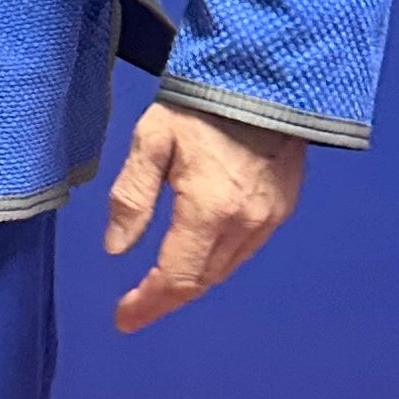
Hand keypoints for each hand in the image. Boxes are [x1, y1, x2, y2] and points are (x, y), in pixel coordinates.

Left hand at [103, 103, 304, 331]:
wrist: (262, 79)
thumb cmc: (198, 104)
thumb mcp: (151, 141)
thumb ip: (131, 197)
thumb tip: (115, 248)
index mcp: (208, 211)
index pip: (177, 277)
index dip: (148, 303)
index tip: (123, 319)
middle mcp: (244, 226)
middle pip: (202, 280)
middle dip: (166, 297)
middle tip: (136, 306)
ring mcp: (269, 220)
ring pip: (225, 270)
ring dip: (192, 281)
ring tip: (160, 285)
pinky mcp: (283, 209)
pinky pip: (245, 251)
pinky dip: (216, 262)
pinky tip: (198, 255)